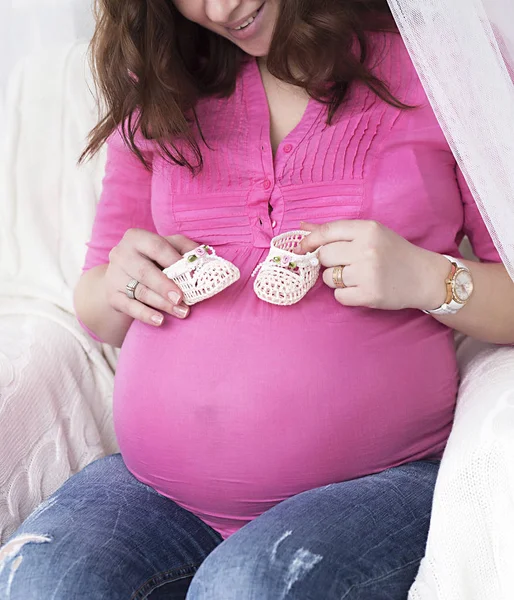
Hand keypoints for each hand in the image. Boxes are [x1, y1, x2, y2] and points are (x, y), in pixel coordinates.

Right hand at [105, 229, 198, 325]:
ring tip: (182, 312)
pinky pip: (129, 307)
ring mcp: (114, 276)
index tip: (190, 273)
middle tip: (181, 298)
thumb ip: (185, 249)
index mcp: (136, 238)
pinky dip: (145, 315)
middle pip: (144, 271)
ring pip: (140, 291)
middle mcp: (121, 254)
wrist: (121, 275)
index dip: (174, 260)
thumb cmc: (152, 258)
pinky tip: (160, 320)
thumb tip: (203, 256)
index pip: (156, 246)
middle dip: (165, 286)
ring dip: (162, 304)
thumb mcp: (167, 247)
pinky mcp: (112, 295)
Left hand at [298, 220, 449, 310]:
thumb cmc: (394, 253)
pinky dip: (345, 295)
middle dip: (327, 262)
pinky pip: (339, 296)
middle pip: (324, 256)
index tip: (301, 248)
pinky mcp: (370, 294)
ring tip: (356, 276)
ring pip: (328, 278)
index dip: (309, 240)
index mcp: (367, 229)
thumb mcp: (370, 234)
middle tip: (344, 263)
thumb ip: (336, 231)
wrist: (424, 277)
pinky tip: (360, 289)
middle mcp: (367, 249)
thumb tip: (303, 226)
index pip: (327, 232)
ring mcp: (368, 273)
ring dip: (336, 279)